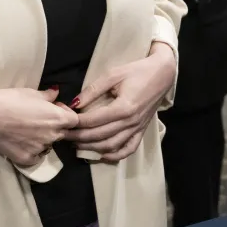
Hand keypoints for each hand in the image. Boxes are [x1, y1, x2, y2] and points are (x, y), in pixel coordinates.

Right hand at [0, 87, 78, 165]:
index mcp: (58, 118)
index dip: (66, 114)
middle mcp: (53, 135)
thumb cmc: (12, 100)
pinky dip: (31, 151)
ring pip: (48, 145)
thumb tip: (56, 94)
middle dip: (55, 127)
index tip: (54, 110)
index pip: (74, 120)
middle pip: (62, 133)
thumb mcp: (32, 93)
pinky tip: (21, 142)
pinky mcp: (28, 159)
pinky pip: (36, 156)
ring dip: (43, 139)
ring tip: (27, 131)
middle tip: (39, 120)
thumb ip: (48, 96)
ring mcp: (41, 149)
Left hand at [63, 43, 175, 162]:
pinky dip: (115, 155)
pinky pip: (129, 149)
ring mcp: (137, 128)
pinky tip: (102, 155)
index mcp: (123, 107)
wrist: (163, 74)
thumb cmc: (138, 71)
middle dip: (79, 137)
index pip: (93, 120)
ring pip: (111, 145)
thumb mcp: (113, 74)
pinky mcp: (142, 131)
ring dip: (92, 148)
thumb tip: (74, 103)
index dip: (76, 123)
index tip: (63, 122)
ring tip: (76, 145)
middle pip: (99, 136)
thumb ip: (92, 90)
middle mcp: (130, 121)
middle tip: (63, 136)